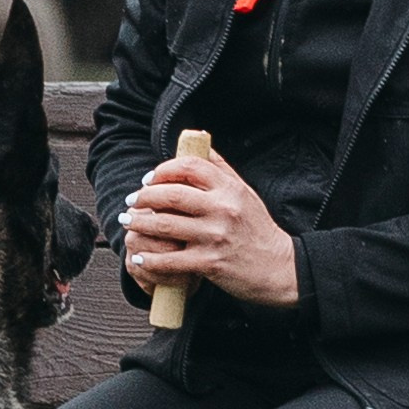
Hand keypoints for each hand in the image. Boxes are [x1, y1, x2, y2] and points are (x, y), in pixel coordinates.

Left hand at [121, 149, 298, 309]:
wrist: (280, 268)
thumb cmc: (259, 230)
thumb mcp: (245, 193)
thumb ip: (221, 168)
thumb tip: (199, 139)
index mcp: (230, 188)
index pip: (189, 167)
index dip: (162, 170)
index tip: (149, 180)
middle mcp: (223, 209)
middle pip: (171, 195)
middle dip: (143, 197)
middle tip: (131, 201)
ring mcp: (215, 236)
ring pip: (165, 226)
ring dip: (140, 224)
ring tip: (128, 223)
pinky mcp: (210, 263)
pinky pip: (170, 259)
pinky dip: (151, 258)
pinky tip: (141, 257)